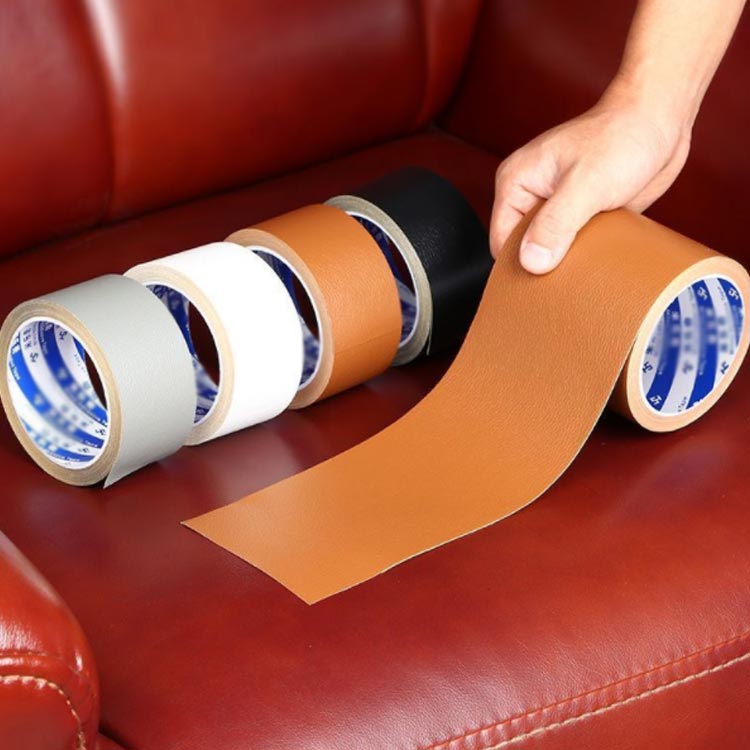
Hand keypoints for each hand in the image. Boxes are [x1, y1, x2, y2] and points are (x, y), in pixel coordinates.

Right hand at [490, 85, 692, 273]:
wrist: (661, 121)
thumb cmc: (622, 136)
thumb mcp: (586, 185)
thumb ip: (555, 225)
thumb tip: (531, 263)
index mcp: (517, 183)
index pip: (502, 241)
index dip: (520, 265)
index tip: (543, 283)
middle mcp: (532, 196)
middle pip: (525, 249)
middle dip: (545, 266)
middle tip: (570, 279)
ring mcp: (557, 207)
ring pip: (551, 252)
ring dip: (569, 263)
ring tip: (588, 267)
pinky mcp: (581, 216)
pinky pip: (575, 247)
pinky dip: (587, 256)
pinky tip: (601, 258)